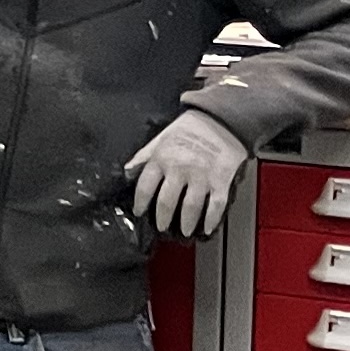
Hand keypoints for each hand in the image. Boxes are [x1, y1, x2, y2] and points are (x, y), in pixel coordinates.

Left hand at [125, 108, 248, 236]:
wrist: (222, 118)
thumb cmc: (190, 127)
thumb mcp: (159, 138)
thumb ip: (143, 156)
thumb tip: (127, 171)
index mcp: (162, 159)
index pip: (145, 187)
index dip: (140, 203)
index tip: (140, 212)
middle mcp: (180, 169)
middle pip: (166, 201)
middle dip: (162, 218)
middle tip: (161, 227)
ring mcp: (201, 176)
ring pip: (191, 207)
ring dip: (186, 223)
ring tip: (184, 232)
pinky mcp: (221, 180)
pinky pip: (216, 204)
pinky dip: (211, 219)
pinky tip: (207, 228)